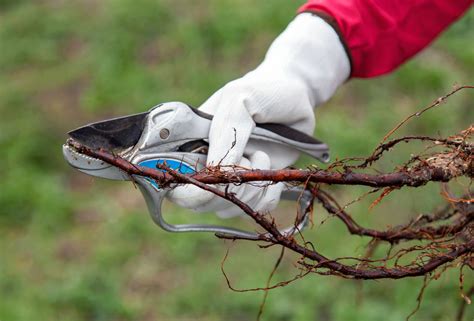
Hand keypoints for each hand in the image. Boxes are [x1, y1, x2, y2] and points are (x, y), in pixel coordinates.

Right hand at [167, 13, 349, 216]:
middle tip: (248, 160)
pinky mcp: (255, 188)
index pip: (174, 175)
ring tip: (263, 156)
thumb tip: (215, 169)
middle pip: (198, 202)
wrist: (299, 98)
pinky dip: (267, 197)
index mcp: (192, 141)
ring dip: (249, 189)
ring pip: (226, 210)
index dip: (186, 186)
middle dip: (224, 188)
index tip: (209, 179)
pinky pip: (254, 210)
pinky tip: (273, 173)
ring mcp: (230, 179)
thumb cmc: (263, 91)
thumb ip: (225, 131)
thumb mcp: (239, 98)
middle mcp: (207, 164)